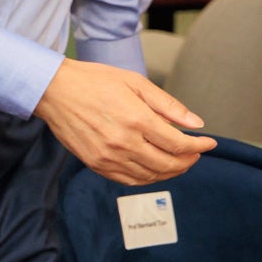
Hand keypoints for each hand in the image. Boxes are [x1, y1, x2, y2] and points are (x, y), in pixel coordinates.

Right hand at [33, 59, 212, 185]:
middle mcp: (124, 143)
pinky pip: (129, 180)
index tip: (208, 143)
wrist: (53, 90)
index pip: (180, 144)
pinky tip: (154, 169)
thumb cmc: (93, 81)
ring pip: (151, 176)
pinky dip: (148, 178)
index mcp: (137, 120)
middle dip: (189, 161)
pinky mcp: (95, 163)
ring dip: (171, 172)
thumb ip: (167, 105)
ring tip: (178, 161)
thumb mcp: (134, 82)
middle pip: (169, 164)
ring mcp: (108, 156)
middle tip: (195, 153)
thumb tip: (195, 124)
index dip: (200, 146)